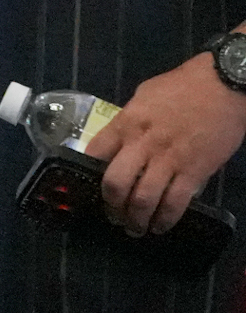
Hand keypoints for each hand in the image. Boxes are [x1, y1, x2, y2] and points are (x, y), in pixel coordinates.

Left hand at [94, 52, 245, 234]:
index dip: (88, 173)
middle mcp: (143, 144)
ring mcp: (169, 160)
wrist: (224, 85)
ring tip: (134, 228)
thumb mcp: (144, 96)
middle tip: (113, 216)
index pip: (95, 153)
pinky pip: (175, 203)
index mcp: (126, 123)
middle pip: (115, 183)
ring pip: (144, 199)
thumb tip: (121, 140)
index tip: (91, 185)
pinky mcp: (195, 172)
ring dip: (136, 219)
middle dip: (110, 206)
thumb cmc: (184, 86)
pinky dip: (165, 220)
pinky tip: (160, 227)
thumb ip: (130, 120)